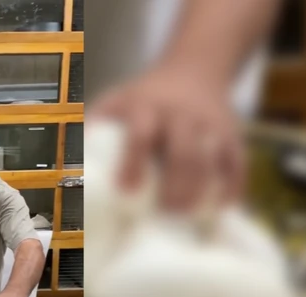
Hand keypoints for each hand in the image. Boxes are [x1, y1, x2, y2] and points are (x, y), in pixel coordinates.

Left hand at [88, 64, 245, 212]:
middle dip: (175, 186)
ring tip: (186, 217)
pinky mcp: (233, 135)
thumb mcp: (116, 101)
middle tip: (164, 214)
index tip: (125, 192)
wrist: (195, 69)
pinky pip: (237, 163)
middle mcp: (181, 114)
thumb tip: (68, 170)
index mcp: (147, 106)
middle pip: (183, 152)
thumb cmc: (144, 98)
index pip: (141, 133)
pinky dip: (232, 188)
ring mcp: (210, 124)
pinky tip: (221, 209)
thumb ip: (94, 128)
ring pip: (211, 160)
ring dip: (200, 191)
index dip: (133, 162)